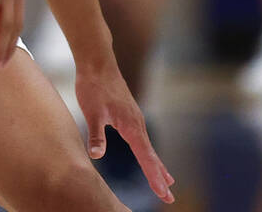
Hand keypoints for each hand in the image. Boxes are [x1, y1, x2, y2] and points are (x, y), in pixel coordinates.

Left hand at [75, 59, 175, 203]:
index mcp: (131, 126)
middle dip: (159, 177)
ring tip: (167, 181)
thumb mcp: (92, 112)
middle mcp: (137, 124)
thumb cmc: (93, 87)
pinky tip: (147, 154)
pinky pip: (142, 139)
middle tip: (169, 198)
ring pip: (148, 147)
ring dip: (157, 165)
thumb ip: (96, 135)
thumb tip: (96, 156)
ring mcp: (135, 119)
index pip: (146, 158)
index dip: (154, 177)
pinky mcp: (129, 115)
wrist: (97, 63)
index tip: (164, 194)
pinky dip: (148, 152)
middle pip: (151, 156)